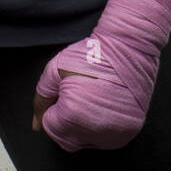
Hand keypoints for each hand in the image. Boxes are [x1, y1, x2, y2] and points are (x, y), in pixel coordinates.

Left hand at [32, 0, 170, 151]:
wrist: (135, 32)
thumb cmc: (93, 44)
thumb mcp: (59, 64)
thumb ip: (43, 94)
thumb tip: (34, 123)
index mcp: (81, 114)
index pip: (53, 128)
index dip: (50, 105)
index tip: (61, 82)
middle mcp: (105, 129)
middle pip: (71, 138)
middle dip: (66, 113)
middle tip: (75, 82)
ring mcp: (123, 129)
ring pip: (91, 138)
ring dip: (84, 119)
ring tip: (90, 87)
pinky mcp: (136, 123)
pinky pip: (110, 134)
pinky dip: (102, 121)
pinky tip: (103, 96)